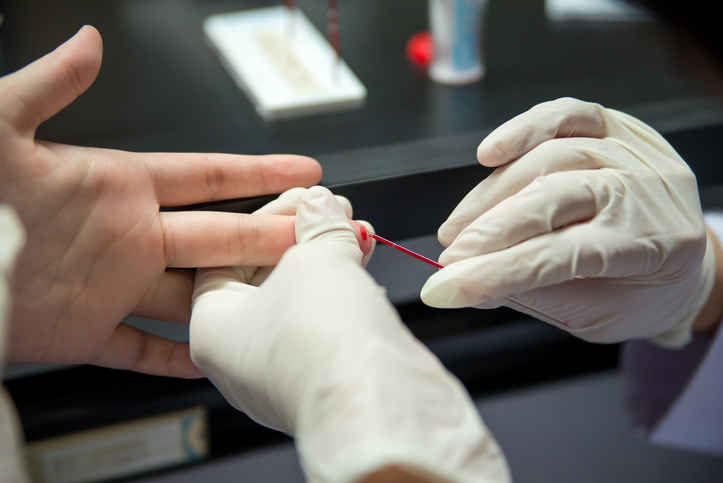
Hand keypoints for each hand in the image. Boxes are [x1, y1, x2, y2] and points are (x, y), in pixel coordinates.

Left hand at [0, 26, 321, 376]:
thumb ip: (48, 84)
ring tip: (283, 299)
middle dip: (271, 234)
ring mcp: (111, 286)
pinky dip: (177, 359)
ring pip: (193, 293)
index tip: (304, 171)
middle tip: (316, 236)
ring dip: (237, 295)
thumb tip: (88, 41)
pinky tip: (211, 360)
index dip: (260, 172)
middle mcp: (127, 235)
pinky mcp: (84, 332)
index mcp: (119, 185)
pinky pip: (142, 350)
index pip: (208, 176)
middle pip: (219, 235)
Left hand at [191, 187, 508, 482]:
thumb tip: (319, 205)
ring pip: (301, 299)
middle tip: (331, 209)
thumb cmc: (323, 346)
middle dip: (304, 236)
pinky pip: (326, 323)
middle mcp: (241, 356)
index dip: (267, 218)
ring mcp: (282, 371)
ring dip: (330, 259)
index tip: (299, 198)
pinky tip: (364, 265)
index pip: (227, 255)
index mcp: (212, 328)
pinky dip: (344, 290)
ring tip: (357, 230)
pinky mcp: (322, 378)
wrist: (376, 408)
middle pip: (267, 275)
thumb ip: (316, 224)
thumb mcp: (313, 259)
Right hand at [421, 98, 714, 347]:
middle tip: (449, 259)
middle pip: (551, 199)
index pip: (561, 256)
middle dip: (488, 232)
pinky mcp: (618, 127)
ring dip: (490, 196)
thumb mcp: (596, 316)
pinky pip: (566, 115)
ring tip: (458, 228)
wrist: (684, 262)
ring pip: (548, 160)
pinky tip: (489, 153)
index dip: (497, 271)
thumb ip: (532, 295)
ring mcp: (633, 152)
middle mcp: (647, 191)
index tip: (448, 287)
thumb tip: (464, 283)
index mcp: (654, 246)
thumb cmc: (643, 294)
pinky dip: (522, 129)